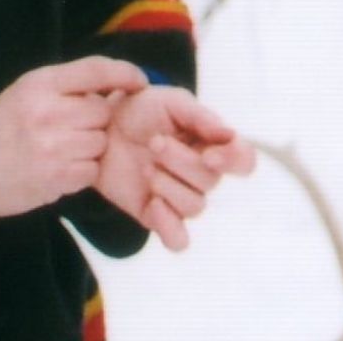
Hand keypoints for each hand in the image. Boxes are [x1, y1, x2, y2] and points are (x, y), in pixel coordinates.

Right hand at [0, 56, 147, 221]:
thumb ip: (64, 87)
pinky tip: (59, 169)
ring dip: (90, 149)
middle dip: (96, 122)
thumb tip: (113, 89)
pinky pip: (91, 171)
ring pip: (101, 143)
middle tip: (74, 129)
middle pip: (103, 112)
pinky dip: (82, 172)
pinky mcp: (57, 178)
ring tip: (62, 150)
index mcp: (40, 84)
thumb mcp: (24, 93)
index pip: (96, 69)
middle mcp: (49, 111)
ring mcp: (54, 147)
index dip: (125, 73)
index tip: (139, 81)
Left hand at [94, 86, 255, 250]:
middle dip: (181, 162)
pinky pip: (177, 239)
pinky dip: (169, 226)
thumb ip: (200, 116)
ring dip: (168, 185)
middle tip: (155, 143)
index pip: (243, 160)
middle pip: (211, 182)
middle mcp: (200, 174)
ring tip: (145, 167)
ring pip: (195, 206)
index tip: (209, 155)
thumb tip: (228, 134)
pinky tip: (153, 204)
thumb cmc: (140, 110)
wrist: (99, 128)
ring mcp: (179, 197)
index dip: (233, 161)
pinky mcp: (157, 216)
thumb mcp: (170, 102)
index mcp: (211, 144)